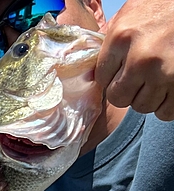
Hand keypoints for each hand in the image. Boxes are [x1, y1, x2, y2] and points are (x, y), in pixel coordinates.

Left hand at [96, 0, 173, 120]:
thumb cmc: (161, 7)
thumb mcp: (128, 17)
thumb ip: (111, 44)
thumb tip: (93, 73)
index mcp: (121, 39)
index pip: (101, 79)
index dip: (110, 77)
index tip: (120, 71)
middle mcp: (140, 59)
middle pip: (119, 98)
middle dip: (126, 91)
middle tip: (137, 79)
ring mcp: (163, 73)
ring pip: (142, 106)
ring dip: (146, 97)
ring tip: (154, 80)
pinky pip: (166, 112)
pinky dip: (165, 105)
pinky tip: (166, 89)